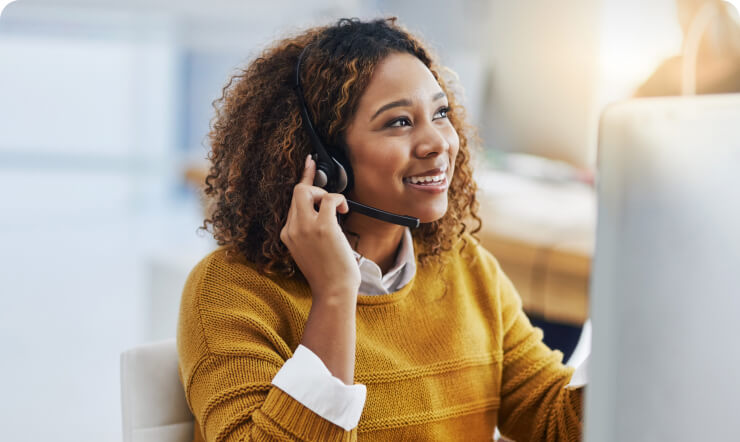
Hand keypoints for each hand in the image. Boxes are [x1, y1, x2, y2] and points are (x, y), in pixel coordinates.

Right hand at [280, 155, 360, 303]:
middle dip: (315, 186)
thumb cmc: (328, 274)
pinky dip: (338, 199)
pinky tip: (344, 210)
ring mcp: (305, 227)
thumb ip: (309, 230)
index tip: (309, 164)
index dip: (303, 180)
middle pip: (298, 191)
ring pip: (307, 190)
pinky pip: (328, 199)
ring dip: (326, 193)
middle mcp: (292, 228)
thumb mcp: (310, 250)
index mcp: (287, 234)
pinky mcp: (322, 227)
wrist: (333, 291)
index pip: (292, 201)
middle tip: (330, 196)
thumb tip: (324, 209)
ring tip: (338, 210)